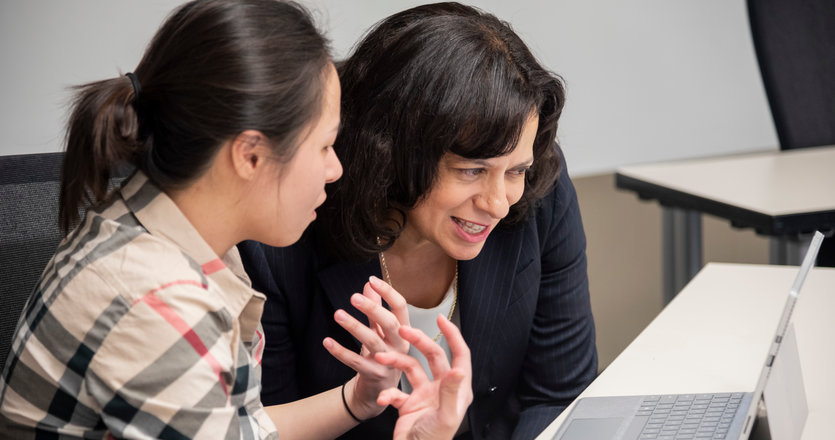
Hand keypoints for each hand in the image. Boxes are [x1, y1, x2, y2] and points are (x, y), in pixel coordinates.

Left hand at [323, 276, 410, 419]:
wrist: (380, 390)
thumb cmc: (382, 355)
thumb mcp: (381, 331)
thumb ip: (375, 309)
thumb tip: (369, 285)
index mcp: (403, 331)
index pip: (400, 307)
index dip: (388, 292)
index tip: (372, 280)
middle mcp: (399, 345)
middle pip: (389, 323)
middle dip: (372, 308)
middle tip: (354, 297)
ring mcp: (388, 361)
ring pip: (372, 341)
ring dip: (354, 326)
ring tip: (338, 314)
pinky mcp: (373, 374)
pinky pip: (355, 361)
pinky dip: (340, 351)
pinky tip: (327, 341)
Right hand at [375, 315, 472, 439]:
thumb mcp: (446, 417)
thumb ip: (451, 392)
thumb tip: (458, 368)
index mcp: (457, 389)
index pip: (459, 355)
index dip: (452, 335)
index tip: (442, 319)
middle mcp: (442, 388)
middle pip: (432, 356)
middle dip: (418, 340)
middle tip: (402, 329)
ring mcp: (424, 395)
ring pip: (410, 368)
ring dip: (395, 362)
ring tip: (381, 358)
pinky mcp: (408, 404)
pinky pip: (396, 391)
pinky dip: (388, 392)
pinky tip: (383, 398)